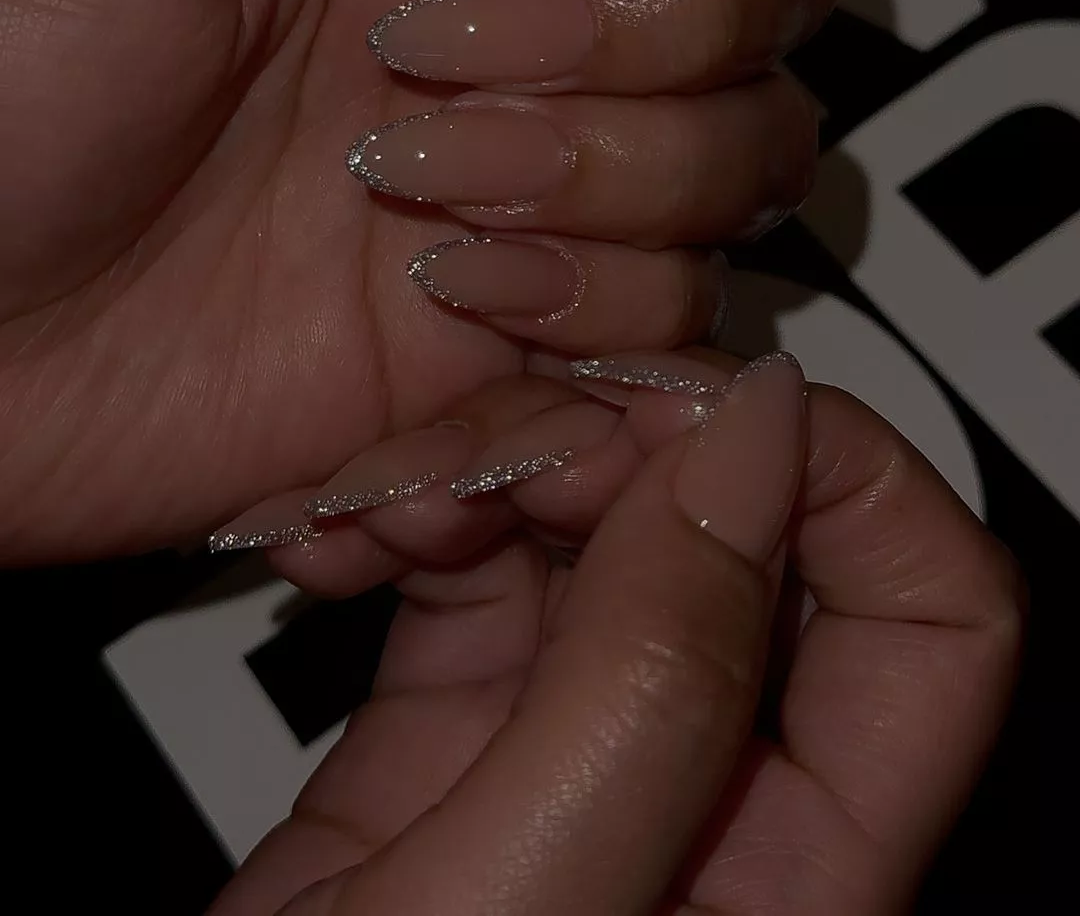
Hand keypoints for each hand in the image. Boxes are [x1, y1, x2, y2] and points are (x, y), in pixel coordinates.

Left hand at [0, 0, 835, 562]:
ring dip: (612, 167)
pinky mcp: (535, 320)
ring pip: (753, 139)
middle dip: (626, 20)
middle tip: (423, 56)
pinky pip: (686, 301)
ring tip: (412, 190)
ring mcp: (545, 172)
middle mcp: (526, 6)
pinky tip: (452, 289)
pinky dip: (602, 298)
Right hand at [210, 351, 1022, 915]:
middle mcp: (704, 790)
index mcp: (796, 873)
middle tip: (514, 447)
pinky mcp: (461, 711)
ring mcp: (579, 737)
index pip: (929, 616)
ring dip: (499, 463)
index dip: (846, 484)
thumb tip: (753, 440)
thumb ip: (653, 679)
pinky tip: (341, 525)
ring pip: (608, 515)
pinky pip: (477, 549)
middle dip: (637, 447)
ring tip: (387, 499)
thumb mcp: (521, 901)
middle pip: (755, 530)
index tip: (712, 416)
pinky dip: (411, 509)